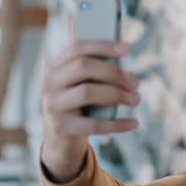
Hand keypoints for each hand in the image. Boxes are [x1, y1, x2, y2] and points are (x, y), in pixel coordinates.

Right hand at [40, 40, 139, 182]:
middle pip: (83, 67)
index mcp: (55, 67)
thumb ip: (96, 72)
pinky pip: (93, 124)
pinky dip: (117, 124)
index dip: (103, 46)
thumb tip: (126, 63)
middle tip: (136, 83)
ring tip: (136, 99)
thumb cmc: (79, 106)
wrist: (61, 140)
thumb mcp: (81, 85)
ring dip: (117, 94)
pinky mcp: (60, 127)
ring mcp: (52, 105)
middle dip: (114, 73)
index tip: (128, 48)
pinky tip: (134, 123)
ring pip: (87, 92)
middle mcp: (50, 83)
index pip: (77, 48)